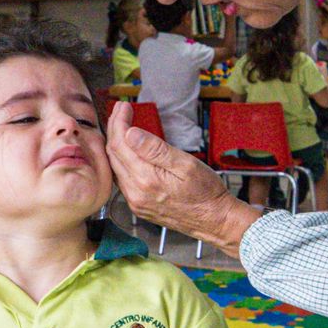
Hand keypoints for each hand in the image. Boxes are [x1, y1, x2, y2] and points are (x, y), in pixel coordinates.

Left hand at [105, 100, 260, 254]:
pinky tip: (127, 150)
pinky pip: (122, 179)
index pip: (120, 144)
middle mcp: (135, 193)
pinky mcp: (138, 206)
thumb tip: (130, 133)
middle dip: (114, 129)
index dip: (119, 122)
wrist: (214, 221)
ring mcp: (135, 201)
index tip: (124, 106)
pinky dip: (121, 160)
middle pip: (113, 155)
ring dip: (116, 144)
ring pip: (115, 167)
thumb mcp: (186, 165)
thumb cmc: (206, 192)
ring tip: (121, 125)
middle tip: (121, 110)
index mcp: (146, 179)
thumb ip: (156, 149)